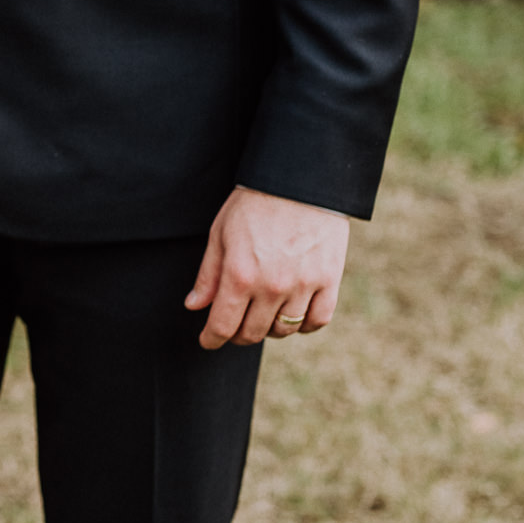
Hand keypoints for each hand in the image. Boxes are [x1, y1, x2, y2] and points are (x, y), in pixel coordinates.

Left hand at [185, 186, 349, 348]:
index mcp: (240, 275)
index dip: (212, 339)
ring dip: (269, 328)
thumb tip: (194, 307)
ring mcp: (303, 286)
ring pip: (284, 330)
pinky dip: (304, 324)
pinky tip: (293, 314)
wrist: (299, 180)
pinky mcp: (329, 280)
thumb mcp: (220, 234)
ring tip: (262, 313)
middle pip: (252, 333)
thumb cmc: (253, 203)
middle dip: (237, 335)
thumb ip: (208, 275)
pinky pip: (317, 321)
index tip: (208, 341)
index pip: (223, 326)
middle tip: (233, 326)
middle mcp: (272, 286)